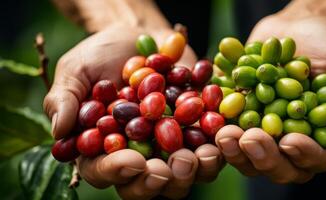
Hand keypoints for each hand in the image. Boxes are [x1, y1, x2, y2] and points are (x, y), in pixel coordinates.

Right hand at [43, 24, 222, 198]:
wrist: (142, 38)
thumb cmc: (103, 56)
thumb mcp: (78, 70)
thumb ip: (66, 98)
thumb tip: (60, 131)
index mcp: (103, 149)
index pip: (105, 172)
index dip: (117, 172)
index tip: (132, 161)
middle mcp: (138, 155)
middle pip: (146, 186)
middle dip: (158, 182)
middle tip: (168, 169)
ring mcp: (170, 147)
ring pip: (183, 177)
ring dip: (194, 171)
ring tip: (202, 154)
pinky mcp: (198, 133)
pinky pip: (211, 149)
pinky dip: (219, 146)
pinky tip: (222, 136)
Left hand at [216, 13, 325, 182]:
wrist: (301, 27)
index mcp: (322, 138)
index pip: (315, 159)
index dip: (304, 155)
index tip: (290, 141)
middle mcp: (291, 140)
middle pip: (277, 165)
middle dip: (263, 156)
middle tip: (249, 139)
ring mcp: (262, 130)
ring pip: (247, 154)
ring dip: (234, 149)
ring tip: (225, 133)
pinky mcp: (240, 116)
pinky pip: (226, 128)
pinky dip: (217, 125)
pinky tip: (210, 117)